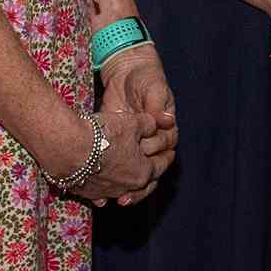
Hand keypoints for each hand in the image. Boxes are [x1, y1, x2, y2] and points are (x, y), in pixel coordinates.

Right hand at [45, 108, 161, 205]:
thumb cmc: (104, 134)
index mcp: (142, 172)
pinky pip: (98, 194)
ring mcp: (104, 192)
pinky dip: (103, 192)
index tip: (170, 152)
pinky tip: (102, 194)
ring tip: (128, 179)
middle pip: (143, 184)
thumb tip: (155, 125)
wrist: (67, 147)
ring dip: (126, 185)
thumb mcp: (133, 122)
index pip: (161, 165)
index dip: (167, 156)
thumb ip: (148, 125)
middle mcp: (126, 187)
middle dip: (150, 175)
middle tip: (153, 167)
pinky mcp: (84, 192)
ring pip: (121, 190)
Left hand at [99, 47, 178, 202]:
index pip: (166, 150)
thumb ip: (158, 106)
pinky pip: (116, 168)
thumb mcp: (154, 90)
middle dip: (142, 183)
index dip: (157, 154)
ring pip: (134, 175)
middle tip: (130, 190)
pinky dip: (111, 181)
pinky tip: (102, 193)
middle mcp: (152, 143)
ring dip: (128, 189)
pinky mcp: (117, 145)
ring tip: (118, 199)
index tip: (145, 151)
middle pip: (152, 170)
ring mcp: (134, 146)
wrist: (127, 72)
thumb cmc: (146, 80)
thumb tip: (167, 121)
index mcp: (166, 131)